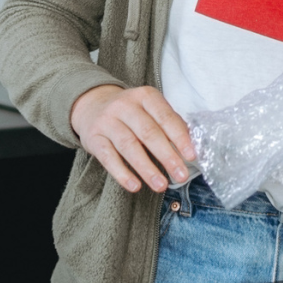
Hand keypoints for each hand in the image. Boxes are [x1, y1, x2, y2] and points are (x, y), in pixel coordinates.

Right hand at [70, 84, 196, 193]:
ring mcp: (107, 121)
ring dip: (147, 168)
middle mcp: (125, 106)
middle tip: (181, 176)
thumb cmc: (130, 112)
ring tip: (161, 185)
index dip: (180, 137)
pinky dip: (122, 173)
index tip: (191, 156)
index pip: (165, 117)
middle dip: (167, 156)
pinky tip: (135, 186)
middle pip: (149, 133)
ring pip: (129, 146)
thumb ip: (169, 123)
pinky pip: (108, 158)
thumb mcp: (149, 109)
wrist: (91, 105)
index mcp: (145, 96)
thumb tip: (191, 145)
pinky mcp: (93, 138)